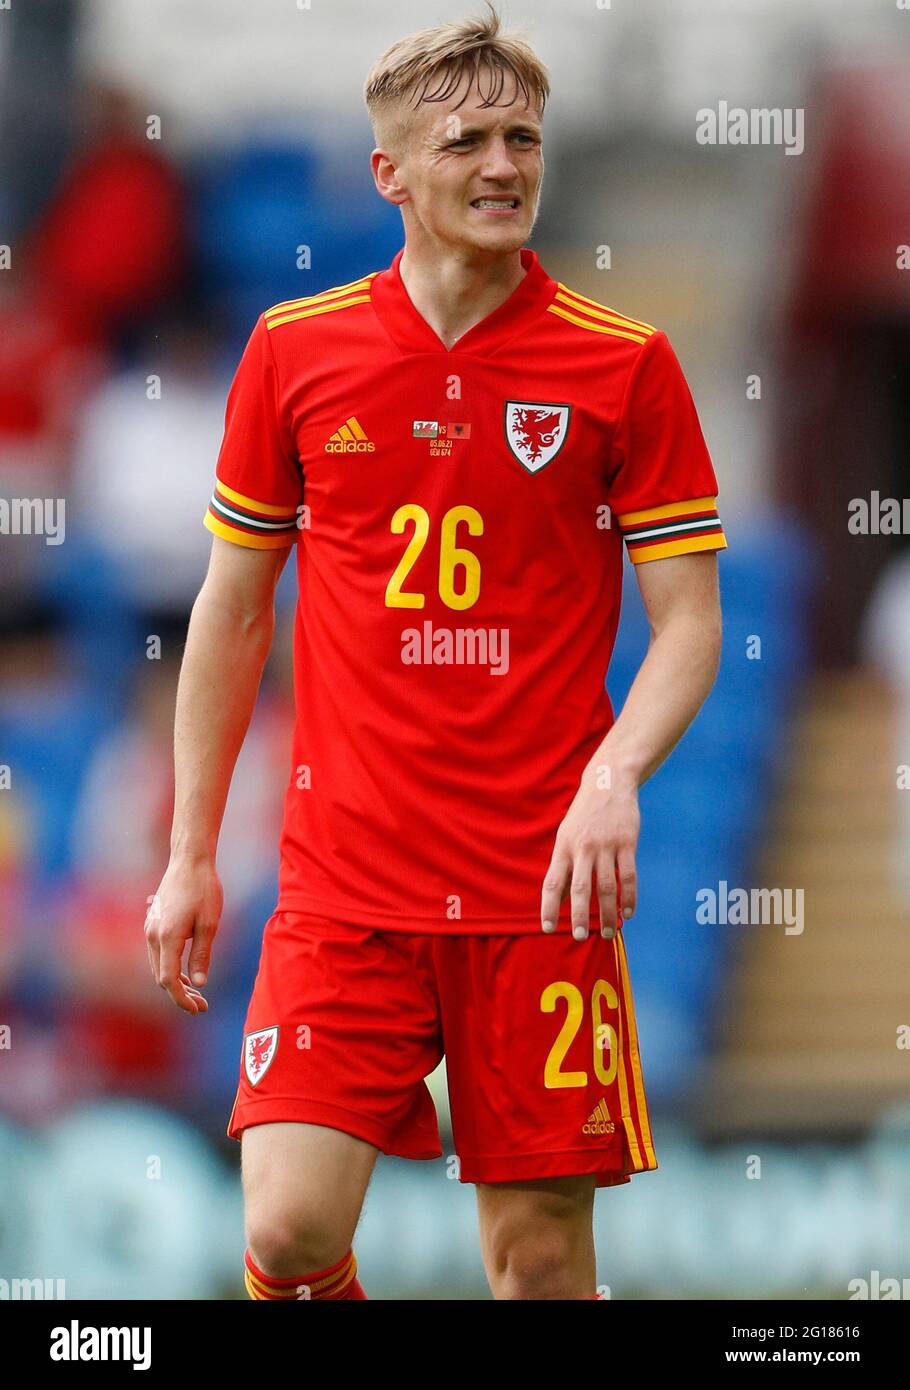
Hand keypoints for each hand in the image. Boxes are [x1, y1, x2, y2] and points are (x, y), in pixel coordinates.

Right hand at [145, 856, 222, 1012]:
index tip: (198, 1009)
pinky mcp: (152, 923)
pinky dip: (170, 967)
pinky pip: (158, 954)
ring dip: (175, 982)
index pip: (168, 980)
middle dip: (180, 995)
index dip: (182, 999)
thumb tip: (200, 984)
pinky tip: (187, 972)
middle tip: (203, 1006)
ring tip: (197, 992)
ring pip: (158, 966)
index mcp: (166, 938)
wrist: (189, 860)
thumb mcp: (210, 924)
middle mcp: (152, 935)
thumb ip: (202, 955)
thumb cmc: (204, 889)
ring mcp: (150, 928)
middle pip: (161, 977)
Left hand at [541, 768, 638, 940]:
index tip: (547, 928)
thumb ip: (566, 866)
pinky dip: (629, 897)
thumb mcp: (567, 835)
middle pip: (581, 888)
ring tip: (610, 933)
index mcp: (563, 847)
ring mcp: (606, 845)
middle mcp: (583, 848)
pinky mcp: (627, 842)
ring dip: (608, 912)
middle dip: (580, 915)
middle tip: (580, 937)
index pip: (553, 882)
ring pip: (607, 886)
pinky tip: (628, 912)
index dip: (549, 906)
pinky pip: (628, 875)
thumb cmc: (584, 815)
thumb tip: (563, 898)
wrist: (607, 782)